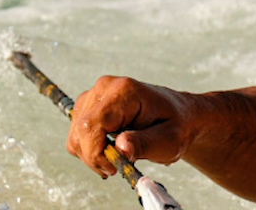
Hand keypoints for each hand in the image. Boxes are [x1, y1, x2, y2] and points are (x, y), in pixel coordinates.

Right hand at [66, 76, 192, 177]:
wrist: (179, 115)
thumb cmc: (177, 126)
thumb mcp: (169, 140)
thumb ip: (145, 144)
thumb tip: (121, 148)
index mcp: (124, 92)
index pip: (92, 125)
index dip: (96, 152)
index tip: (114, 167)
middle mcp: (105, 88)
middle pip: (80, 132)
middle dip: (95, 157)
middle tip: (119, 167)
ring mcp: (94, 96)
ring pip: (76, 136)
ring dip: (92, 155)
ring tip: (119, 158)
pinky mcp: (89, 106)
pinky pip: (78, 135)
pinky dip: (90, 150)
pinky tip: (111, 151)